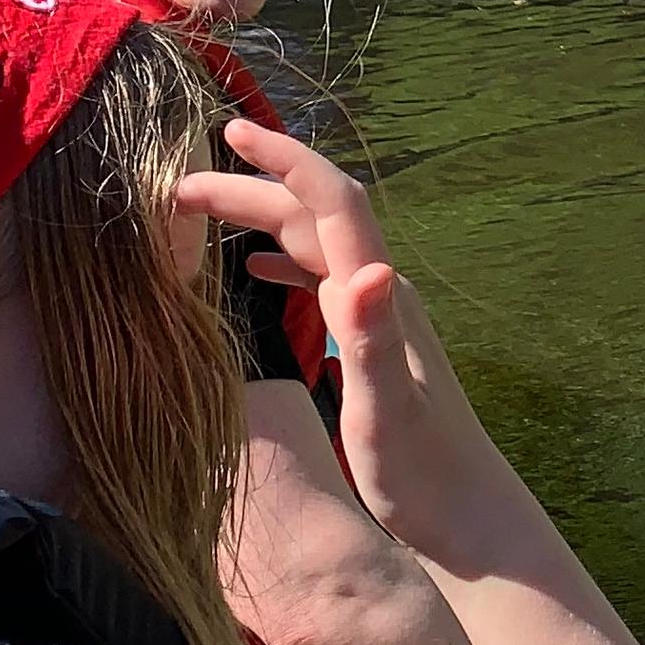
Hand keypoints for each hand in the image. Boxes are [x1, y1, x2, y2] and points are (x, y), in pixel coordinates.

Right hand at [179, 117, 517, 570]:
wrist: (467, 515)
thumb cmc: (424, 474)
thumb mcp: (387, 410)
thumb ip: (376, 340)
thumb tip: (372, 271)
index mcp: (380, 298)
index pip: (333, 205)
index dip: (286, 161)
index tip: (233, 129)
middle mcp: (382, 295)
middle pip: (313, 218)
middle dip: (251, 189)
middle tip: (177, 184)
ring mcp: (379, 317)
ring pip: (314, 245)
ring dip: (261, 220)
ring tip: (199, 210)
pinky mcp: (373, 344)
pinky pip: (322, 281)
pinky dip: (286, 262)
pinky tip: (258, 270)